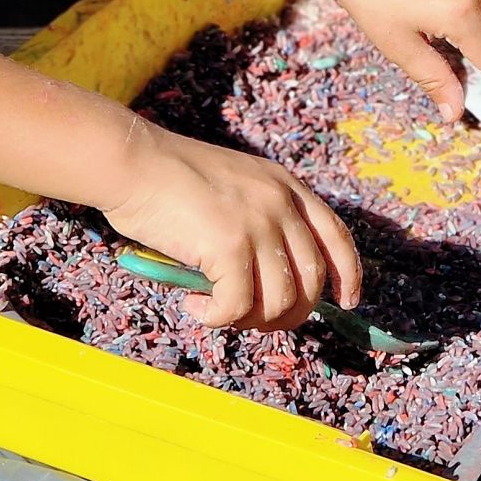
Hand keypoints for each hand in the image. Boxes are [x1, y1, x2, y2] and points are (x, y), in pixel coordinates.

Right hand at [100, 123, 363, 329]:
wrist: (133, 162)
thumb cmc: (168, 179)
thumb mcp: (234, 188)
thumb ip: (259, 222)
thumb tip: (273, 285)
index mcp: (285, 186)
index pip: (336, 236)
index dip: (347, 274)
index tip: (345, 302)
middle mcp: (280, 203)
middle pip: (311, 280)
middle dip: (289, 313)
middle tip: (252, 319)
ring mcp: (258, 224)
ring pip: (279, 301)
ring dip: (249, 319)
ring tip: (217, 310)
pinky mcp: (230, 246)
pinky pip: (237, 307)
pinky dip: (217, 318)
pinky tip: (194, 305)